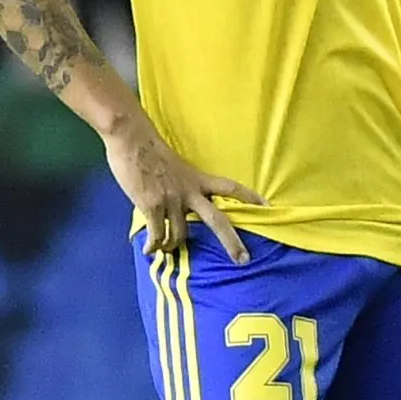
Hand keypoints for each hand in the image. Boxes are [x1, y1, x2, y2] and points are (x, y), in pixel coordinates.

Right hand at [105, 119, 263, 261]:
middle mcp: (190, 192)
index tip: (268, 206)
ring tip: (165, 248)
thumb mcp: (177, 167)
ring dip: (172, 246)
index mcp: (199, 179)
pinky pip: (157, 235)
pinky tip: (149, 250)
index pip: (231, 188)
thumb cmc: (151, 149)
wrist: (132, 140)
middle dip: (232, 242)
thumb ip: (183, 185)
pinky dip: (153, 246)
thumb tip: (180, 203)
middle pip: (217, 221)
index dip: (250, 197)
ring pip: (180, 235)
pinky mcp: (152, 207)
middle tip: (243, 259)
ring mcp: (172, 201)